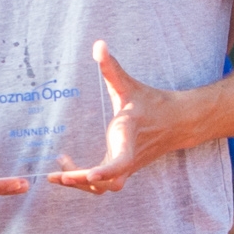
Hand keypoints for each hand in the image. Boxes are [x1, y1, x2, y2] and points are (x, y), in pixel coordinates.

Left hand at [48, 41, 191, 193]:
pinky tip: (67, 169)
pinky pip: (103, 184)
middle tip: (57, 175)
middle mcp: (128, 158)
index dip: (105, 171)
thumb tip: (98, 44)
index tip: (89, 174)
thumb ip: (111, 68)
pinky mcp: (122, 170)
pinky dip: (84, 182)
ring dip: (80, 186)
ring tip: (57, 175)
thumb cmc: (151, 103)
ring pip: (104, 189)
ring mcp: (126, 167)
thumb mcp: (129, 85)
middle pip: (107, 184)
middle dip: (82, 183)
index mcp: (129, 138)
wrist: (177, 122)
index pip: (120, 163)